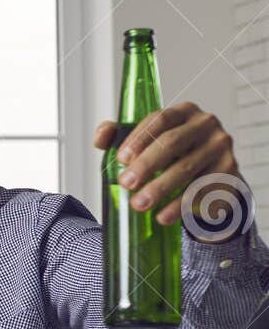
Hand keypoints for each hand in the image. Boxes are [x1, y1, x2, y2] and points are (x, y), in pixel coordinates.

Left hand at [95, 103, 249, 233]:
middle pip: (173, 143)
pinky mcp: (228, 171)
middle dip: (146, 165)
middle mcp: (206, 124)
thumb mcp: (148, 140)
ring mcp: (220, 147)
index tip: (121, 158)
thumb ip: (120, 135)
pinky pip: (202, 190)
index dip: (139, 138)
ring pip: (187, 169)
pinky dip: (179, 205)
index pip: (160, 118)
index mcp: (184, 111)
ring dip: (160, 188)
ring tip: (138, 205)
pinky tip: (163, 217)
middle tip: (126, 183)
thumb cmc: (171, 152)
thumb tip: (100, 138)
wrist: (209, 172)